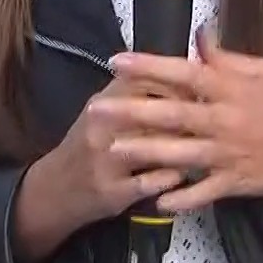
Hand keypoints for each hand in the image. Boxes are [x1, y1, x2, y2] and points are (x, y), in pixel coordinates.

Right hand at [29, 77, 187, 234]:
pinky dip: (171, 177)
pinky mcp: (112, 191)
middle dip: (187, 115)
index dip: (179, 84)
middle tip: (208, 118)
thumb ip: (134, 90)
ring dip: (183, 146)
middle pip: (155, 112)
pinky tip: (183, 174)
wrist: (54, 190)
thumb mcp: (102, 110)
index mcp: (102, 101)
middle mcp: (101, 126)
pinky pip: (151, 182)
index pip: (147, 80)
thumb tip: (175, 71)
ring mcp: (106, 160)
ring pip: (155, 147)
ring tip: (201, 146)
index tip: (199, 89)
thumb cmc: (87, 145)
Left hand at [97, 29, 262, 214]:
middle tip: (97, 108)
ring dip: (146, 153)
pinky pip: (202, 193)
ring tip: (112, 149)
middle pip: (174, 115)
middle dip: (133, 111)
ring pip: (181, 155)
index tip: (117, 60)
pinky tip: (154, 199)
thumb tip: (199, 33)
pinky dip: (180, 198)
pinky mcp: (233, 182)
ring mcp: (228, 154)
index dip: (150, 66)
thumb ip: (226, 57)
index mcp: (231, 90)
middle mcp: (225, 121)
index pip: (185, 73)